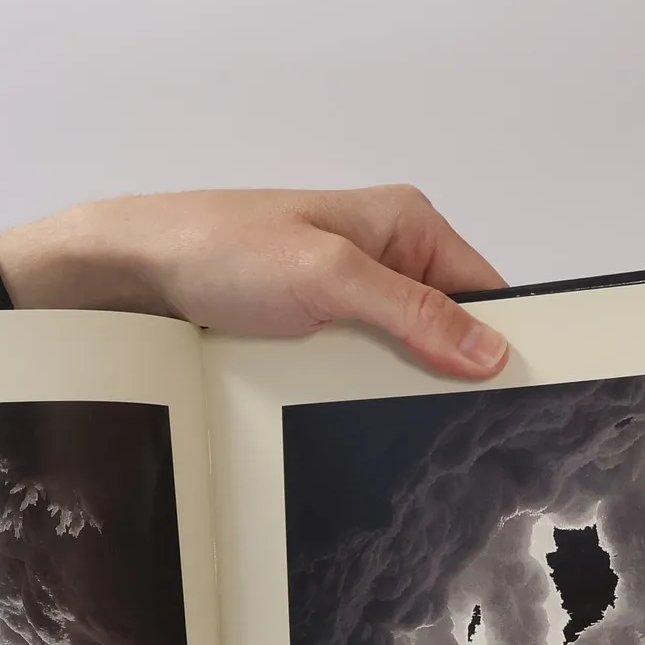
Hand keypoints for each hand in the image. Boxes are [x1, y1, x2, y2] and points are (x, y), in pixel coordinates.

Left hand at [0, 186, 510, 379]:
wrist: (133, 273)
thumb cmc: (220, 248)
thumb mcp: (330, 279)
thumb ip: (413, 313)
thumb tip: (487, 349)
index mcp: (404, 224)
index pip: (483, 289)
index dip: (500, 341)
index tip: (511, 391)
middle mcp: (381, 256)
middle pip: (444, 330)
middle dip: (445, 372)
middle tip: (451, 420)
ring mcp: (344, 297)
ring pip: (398, 358)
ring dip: (391, 388)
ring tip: (390, 418)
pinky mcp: (311, 330)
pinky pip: (353, 371)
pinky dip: (351, 393)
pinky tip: (346, 414)